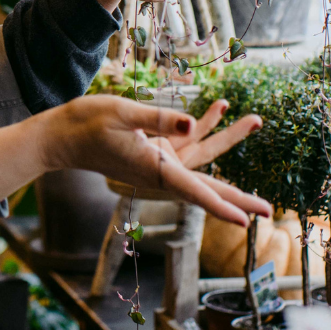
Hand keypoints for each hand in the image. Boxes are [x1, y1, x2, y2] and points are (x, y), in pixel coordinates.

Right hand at [0, 95, 269, 226]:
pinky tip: (218, 108)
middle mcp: (159, 170)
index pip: (193, 189)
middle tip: (268, 211)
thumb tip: (195, 124)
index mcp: (152, 168)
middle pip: (206, 183)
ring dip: (227, 138)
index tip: (245, 221)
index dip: (221, 205)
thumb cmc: (85, 124)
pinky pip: (186, 142)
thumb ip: (160, 119)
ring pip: (201, 155)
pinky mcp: (154, 150)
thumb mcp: (122, 114)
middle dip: (237, 195)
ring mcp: (158, 161)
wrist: (61, 134)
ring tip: (254, 120)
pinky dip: (204, 126)